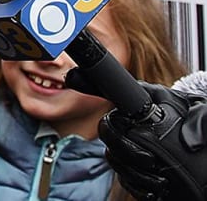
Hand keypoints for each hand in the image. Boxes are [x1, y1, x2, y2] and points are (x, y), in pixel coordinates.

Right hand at [86, 78, 206, 200]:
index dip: (90, 82)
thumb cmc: (203, 140)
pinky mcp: (133, 170)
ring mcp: (131, 147)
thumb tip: (184, 129)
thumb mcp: (203, 120)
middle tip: (149, 158)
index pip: (114, 91)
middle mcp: (135, 125)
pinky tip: (154, 187)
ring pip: (113, 156)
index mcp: (148, 107)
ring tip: (159, 178)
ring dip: (134, 171)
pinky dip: (136, 185)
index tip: (72, 78)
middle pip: (107, 129)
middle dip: (124, 146)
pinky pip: (122, 176)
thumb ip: (198, 119)